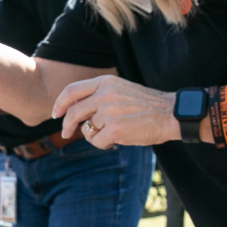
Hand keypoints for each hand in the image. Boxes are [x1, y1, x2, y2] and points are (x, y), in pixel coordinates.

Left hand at [52, 76, 175, 146]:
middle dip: (66, 125)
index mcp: (105, 82)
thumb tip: (76, 111)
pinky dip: (102, 144)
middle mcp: (104, 95)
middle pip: (74, 112)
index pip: (72, 91)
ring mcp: (109, 112)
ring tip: (111, 133)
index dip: (60, 103)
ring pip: (87, 129)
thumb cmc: (147, 104)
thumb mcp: (121, 89)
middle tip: (66, 133)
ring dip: (94, 135)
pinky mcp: (115, 129)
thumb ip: (100, 95)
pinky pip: (97, 141)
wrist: (170, 113)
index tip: (56, 114)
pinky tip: (116, 140)